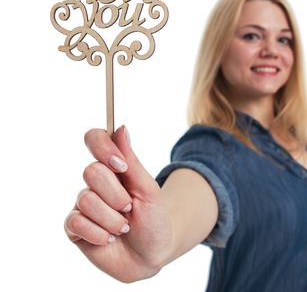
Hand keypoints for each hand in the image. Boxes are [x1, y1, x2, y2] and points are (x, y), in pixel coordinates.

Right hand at [64, 126, 173, 281]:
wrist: (152, 254)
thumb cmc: (154, 219)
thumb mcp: (148, 189)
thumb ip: (131, 160)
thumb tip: (120, 128)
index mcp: (113, 167)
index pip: (95, 139)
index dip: (103, 147)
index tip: (120, 166)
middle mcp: (95, 183)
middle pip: (91, 171)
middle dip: (117, 195)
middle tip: (129, 208)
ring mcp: (84, 204)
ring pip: (86, 200)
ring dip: (112, 219)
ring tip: (123, 228)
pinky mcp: (75, 228)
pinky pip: (75, 222)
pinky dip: (99, 234)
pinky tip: (109, 239)